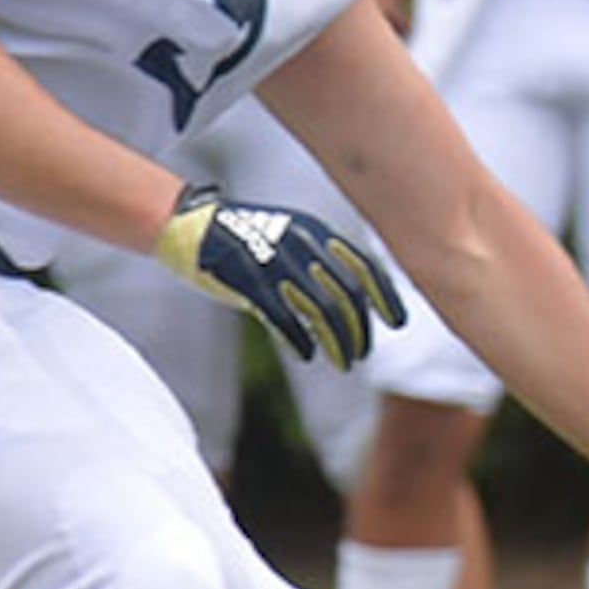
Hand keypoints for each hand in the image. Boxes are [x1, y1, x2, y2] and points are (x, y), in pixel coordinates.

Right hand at [151, 183, 403, 367]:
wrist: (191, 225)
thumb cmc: (246, 237)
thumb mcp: (291, 234)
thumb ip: (321, 261)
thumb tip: (355, 298)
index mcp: (316, 232)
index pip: (363, 267)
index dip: (384, 297)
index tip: (397, 322)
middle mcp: (301, 246)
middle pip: (345, 295)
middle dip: (359, 328)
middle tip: (363, 352)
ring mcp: (275, 264)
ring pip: (320, 311)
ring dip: (338, 342)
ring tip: (346, 363)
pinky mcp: (248, 283)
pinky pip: (282, 318)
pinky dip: (300, 340)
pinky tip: (308, 355)